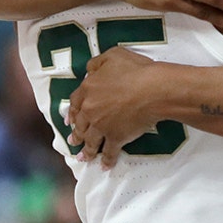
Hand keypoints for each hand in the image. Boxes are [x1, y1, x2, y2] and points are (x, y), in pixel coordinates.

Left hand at [65, 48, 162, 166]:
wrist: (153, 89)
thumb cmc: (136, 70)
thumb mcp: (113, 56)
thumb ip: (96, 63)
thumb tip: (88, 71)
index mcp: (88, 89)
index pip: (76, 102)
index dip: (72, 112)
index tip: (69, 120)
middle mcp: (91, 110)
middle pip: (81, 124)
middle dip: (76, 134)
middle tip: (73, 141)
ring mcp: (102, 126)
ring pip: (91, 141)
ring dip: (87, 151)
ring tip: (83, 158)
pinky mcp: (117, 138)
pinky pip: (110, 152)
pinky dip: (107, 160)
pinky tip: (105, 166)